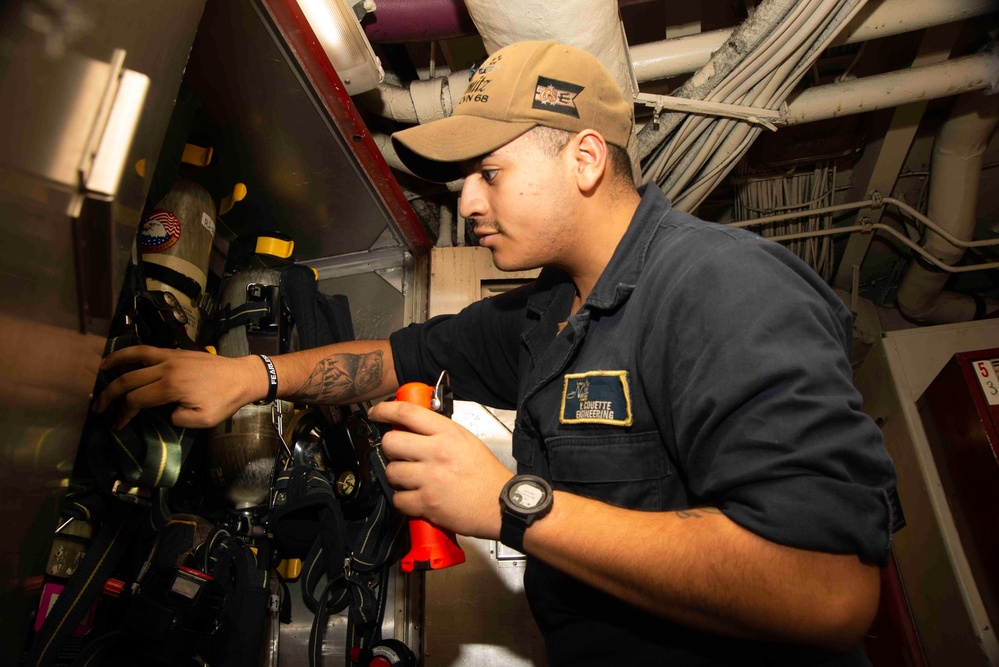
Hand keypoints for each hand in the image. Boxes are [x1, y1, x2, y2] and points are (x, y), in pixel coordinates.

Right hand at [94, 345, 265, 428]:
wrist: (243, 376)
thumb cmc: (226, 400)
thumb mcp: (204, 419)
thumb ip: (179, 419)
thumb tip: (164, 413)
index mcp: (171, 387)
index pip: (136, 400)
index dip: (123, 414)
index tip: (117, 425)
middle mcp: (166, 368)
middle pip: (128, 380)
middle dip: (110, 395)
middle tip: (98, 407)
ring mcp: (171, 357)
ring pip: (135, 355)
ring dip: (114, 362)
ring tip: (100, 369)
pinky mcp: (177, 352)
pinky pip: (148, 349)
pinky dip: (131, 352)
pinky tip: (125, 358)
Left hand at [369, 400, 513, 539]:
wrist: (502, 505)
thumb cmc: (486, 475)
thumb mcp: (466, 440)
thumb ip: (440, 431)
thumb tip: (414, 426)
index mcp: (448, 433)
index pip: (407, 412)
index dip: (385, 410)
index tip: (376, 413)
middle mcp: (437, 452)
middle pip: (391, 442)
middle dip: (391, 448)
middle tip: (399, 454)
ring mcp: (430, 478)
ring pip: (391, 471)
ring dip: (398, 477)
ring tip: (412, 480)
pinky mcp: (427, 503)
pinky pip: (398, 499)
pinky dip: (404, 501)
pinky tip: (416, 498)